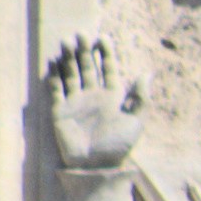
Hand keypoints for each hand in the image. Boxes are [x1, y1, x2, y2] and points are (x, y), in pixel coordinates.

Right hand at [39, 32, 145, 180]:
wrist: (97, 166)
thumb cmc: (119, 146)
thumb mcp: (135, 121)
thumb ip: (140, 98)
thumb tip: (147, 73)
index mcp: (112, 96)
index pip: (107, 68)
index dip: (105, 53)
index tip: (103, 37)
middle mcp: (92, 95)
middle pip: (87, 67)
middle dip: (84, 51)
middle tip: (81, 34)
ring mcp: (75, 102)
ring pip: (70, 75)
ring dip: (68, 60)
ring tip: (66, 42)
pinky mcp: (60, 112)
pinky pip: (55, 91)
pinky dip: (54, 78)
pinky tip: (53, 64)